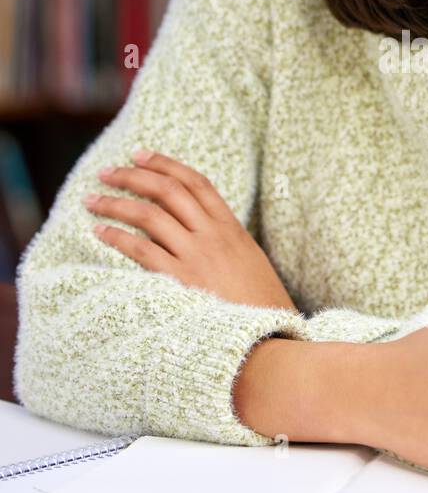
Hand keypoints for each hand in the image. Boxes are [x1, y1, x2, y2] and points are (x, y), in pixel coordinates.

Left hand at [83, 149, 297, 310]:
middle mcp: (213, 236)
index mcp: (231, 228)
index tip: (140, 156)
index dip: (165, 164)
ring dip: (116, 203)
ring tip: (93, 200)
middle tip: (107, 172)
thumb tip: (199, 229)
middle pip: (168, 191)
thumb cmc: (260, 305)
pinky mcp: (181, 282)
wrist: (269, 337)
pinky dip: (118, 237)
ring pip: (150, 215)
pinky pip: (142, 251)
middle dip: (133, 176)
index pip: (196, 182)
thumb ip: (226, 242)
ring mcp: (197, 257)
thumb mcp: (250, 262)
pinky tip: (101, 232)